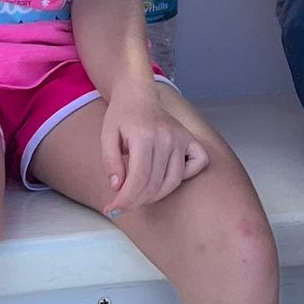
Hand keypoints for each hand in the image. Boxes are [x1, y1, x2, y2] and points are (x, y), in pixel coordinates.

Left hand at [100, 91, 208, 214]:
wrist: (138, 94)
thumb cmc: (121, 116)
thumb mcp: (106, 135)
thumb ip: (110, 162)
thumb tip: (118, 187)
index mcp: (144, 135)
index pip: (138, 179)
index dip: (126, 199)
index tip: (114, 209)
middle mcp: (167, 137)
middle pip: (154, 184)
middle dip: (136, 201)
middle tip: (122, 206)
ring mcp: (181, 138)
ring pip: (173, 181)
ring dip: (155, 195)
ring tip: (139, 196)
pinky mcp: (190, 139)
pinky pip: (197, 164)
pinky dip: (185, 176)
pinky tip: (166, 177)